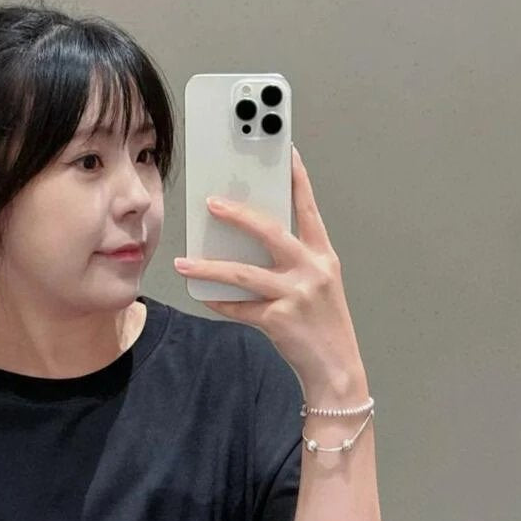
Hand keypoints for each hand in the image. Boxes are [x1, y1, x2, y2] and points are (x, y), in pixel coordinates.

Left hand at [174, 144, 364, 393]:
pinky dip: (219, 303)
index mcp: (323, 256)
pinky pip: (239, 308)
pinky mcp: (279, 321)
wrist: (336, 368)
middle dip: (238, 215)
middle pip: (270, 232)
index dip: (297, 179)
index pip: (309, 209)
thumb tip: (249, 242)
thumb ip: (292, 261)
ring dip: (209, 268)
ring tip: (184, 264)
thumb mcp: (317, 285)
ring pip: (243, 274)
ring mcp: (296, 295)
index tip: (285, 151)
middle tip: (211, 203)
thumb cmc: (323, 324)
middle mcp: (312, 270)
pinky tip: (203, 297)